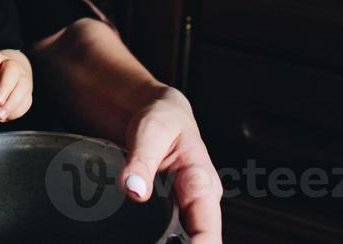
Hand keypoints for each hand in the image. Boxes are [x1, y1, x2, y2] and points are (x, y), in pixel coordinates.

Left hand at [0, 49, 31, 121]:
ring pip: (22, 87)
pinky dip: (17, 110)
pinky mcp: (27, 92)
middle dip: (5, 86)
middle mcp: (11, 66)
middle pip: (12, 72)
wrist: (6, 78)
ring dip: (12, 103)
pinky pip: (26, 101)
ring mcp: (22, 78)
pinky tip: (6, 117)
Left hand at [119, 85, 222, 243]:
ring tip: (150, 239)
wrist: (155, 111)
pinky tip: (150, 238)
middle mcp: (200, 199)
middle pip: (198, 238)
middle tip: (155, 243)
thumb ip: (141, 162)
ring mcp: (187, 206)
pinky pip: (171, 231)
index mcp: (202, 182)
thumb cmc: (161, 118)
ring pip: (183, 237)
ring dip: (170, 242)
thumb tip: (134, 190)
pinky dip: (163, 238)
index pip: (208, 230)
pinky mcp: (172, 209)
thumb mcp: (150, 132)